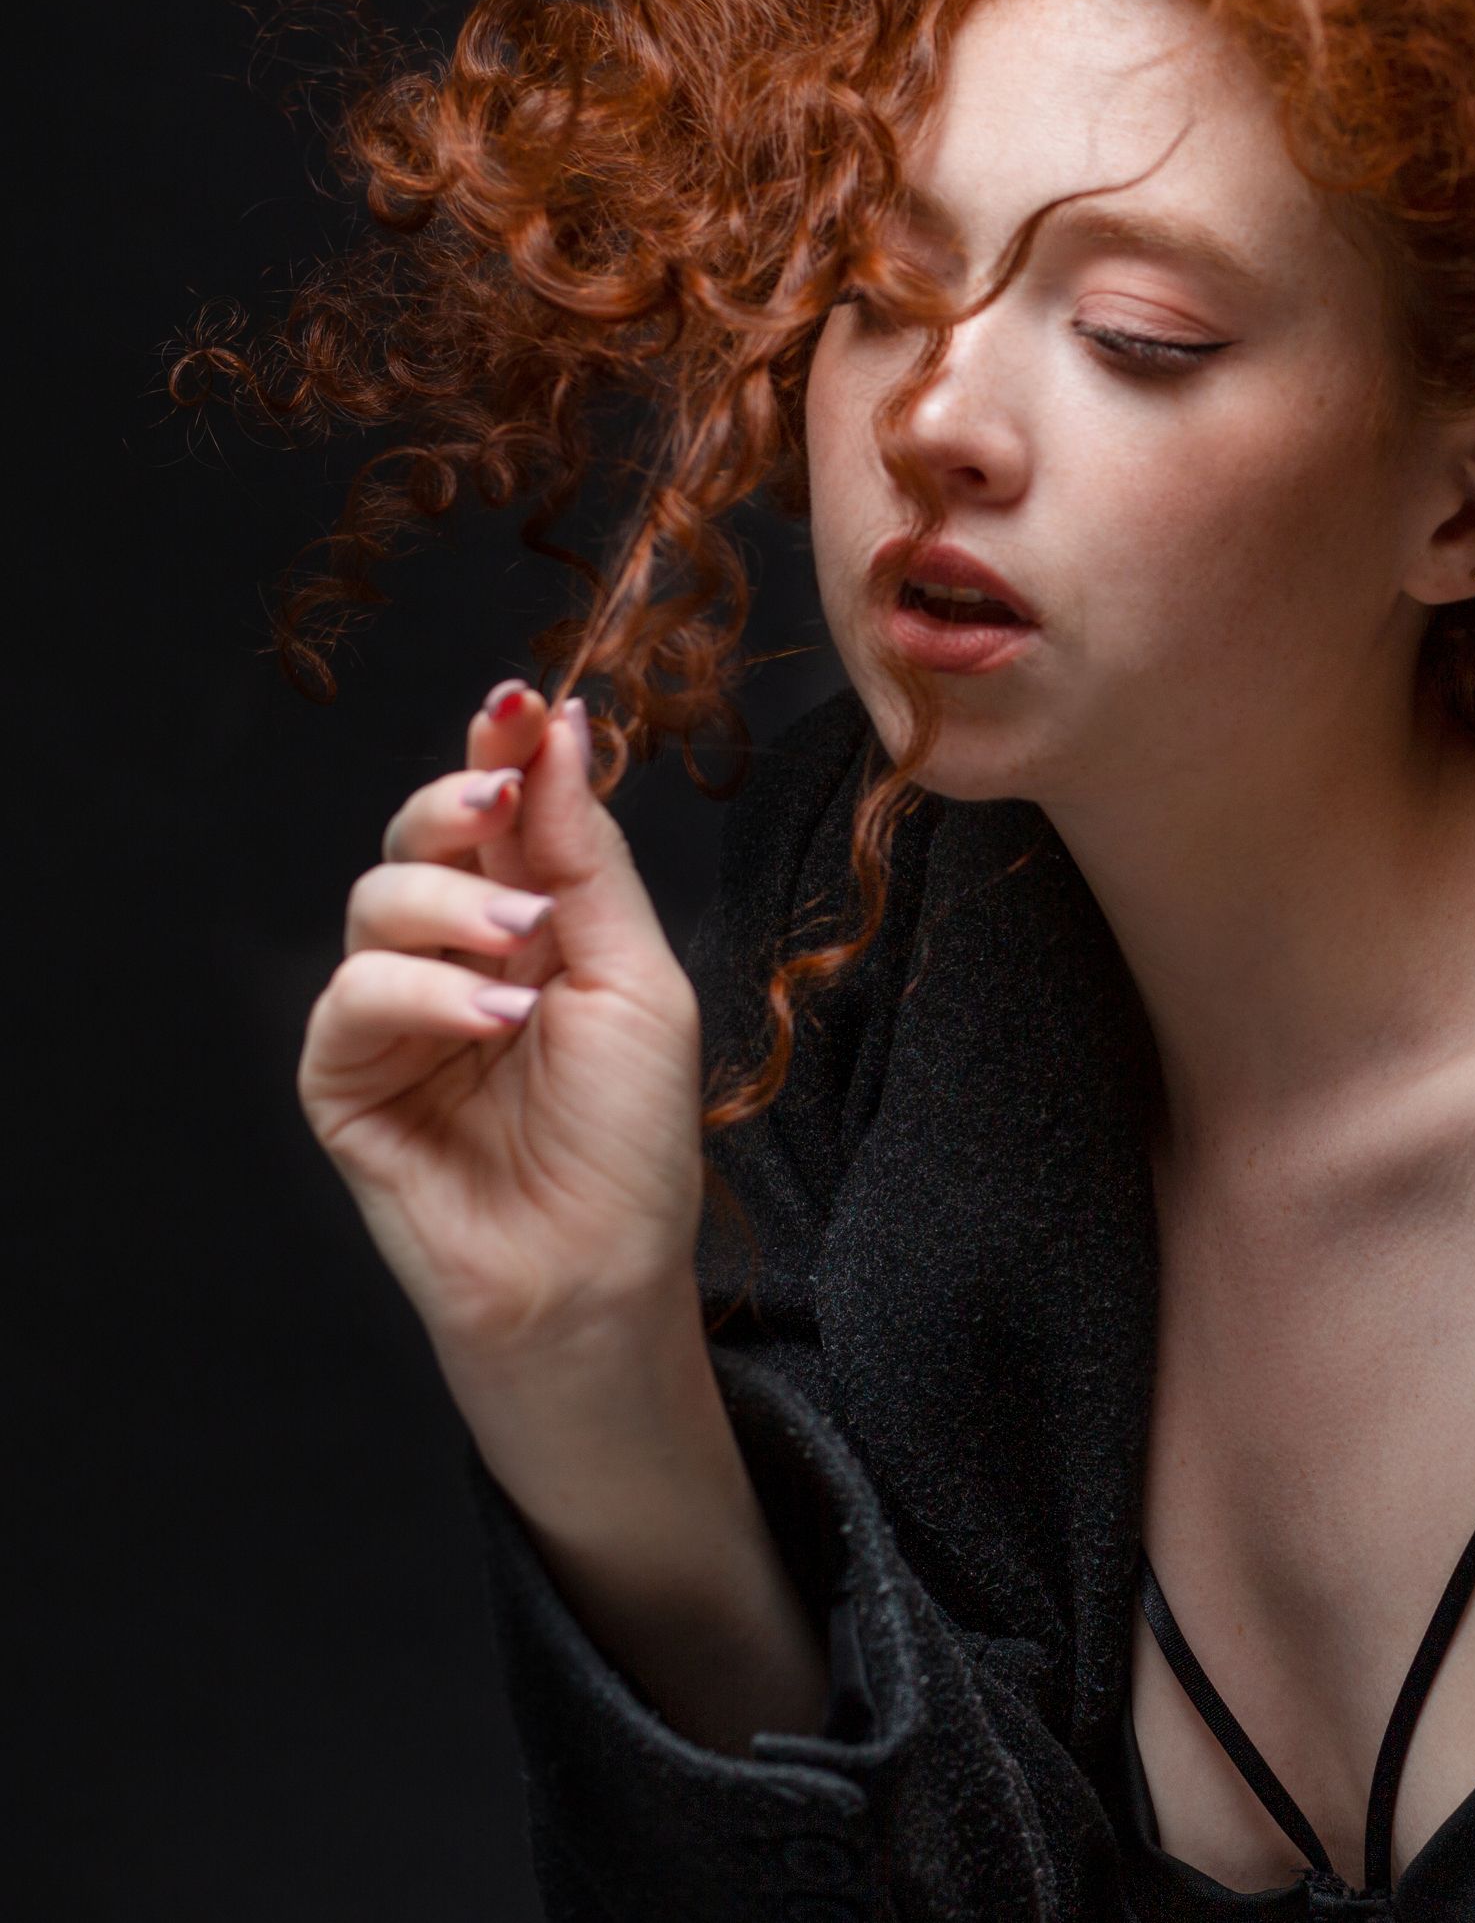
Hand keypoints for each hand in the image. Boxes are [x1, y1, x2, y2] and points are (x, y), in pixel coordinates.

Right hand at [300, 682, 707, 1365]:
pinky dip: (424, 993)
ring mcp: (396, 1014)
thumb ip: (585, 858)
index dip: (504, 750)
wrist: (594, 1269)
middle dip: (457, 802)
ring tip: (523, 948)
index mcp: (537, 921)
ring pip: (379, 900)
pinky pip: (355, 995)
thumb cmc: (631, 1137)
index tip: (522, 700)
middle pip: (424, 836)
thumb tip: (560, 730)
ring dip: (453, 907)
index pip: (505, 812)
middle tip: (499, 801)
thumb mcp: (634, 976)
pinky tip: (492, 1016)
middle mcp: (459, 954)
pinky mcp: (345, 1076)